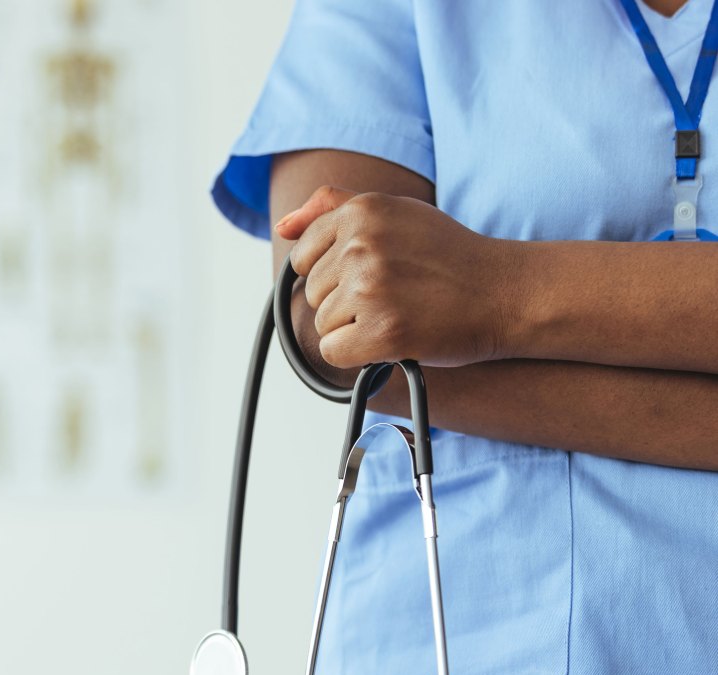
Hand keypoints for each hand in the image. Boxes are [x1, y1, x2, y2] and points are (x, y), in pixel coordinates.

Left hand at [274, 186, 524, 368]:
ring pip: (323, 323)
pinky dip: (357, 354)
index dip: (335, 274)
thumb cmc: (449, 256)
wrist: (504, 292)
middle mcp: (362, 245)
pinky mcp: (382, 331)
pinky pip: (333, 352)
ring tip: (400, 312)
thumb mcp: (395, 212)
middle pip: (313, 292)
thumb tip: (282, 227)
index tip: (373, 274)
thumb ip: (333, 209)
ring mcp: (371, 288)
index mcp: (362, 211)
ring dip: (355, 327)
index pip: (304, 256)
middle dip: (346, 301)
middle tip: (396, 294)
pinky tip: (391, 338)